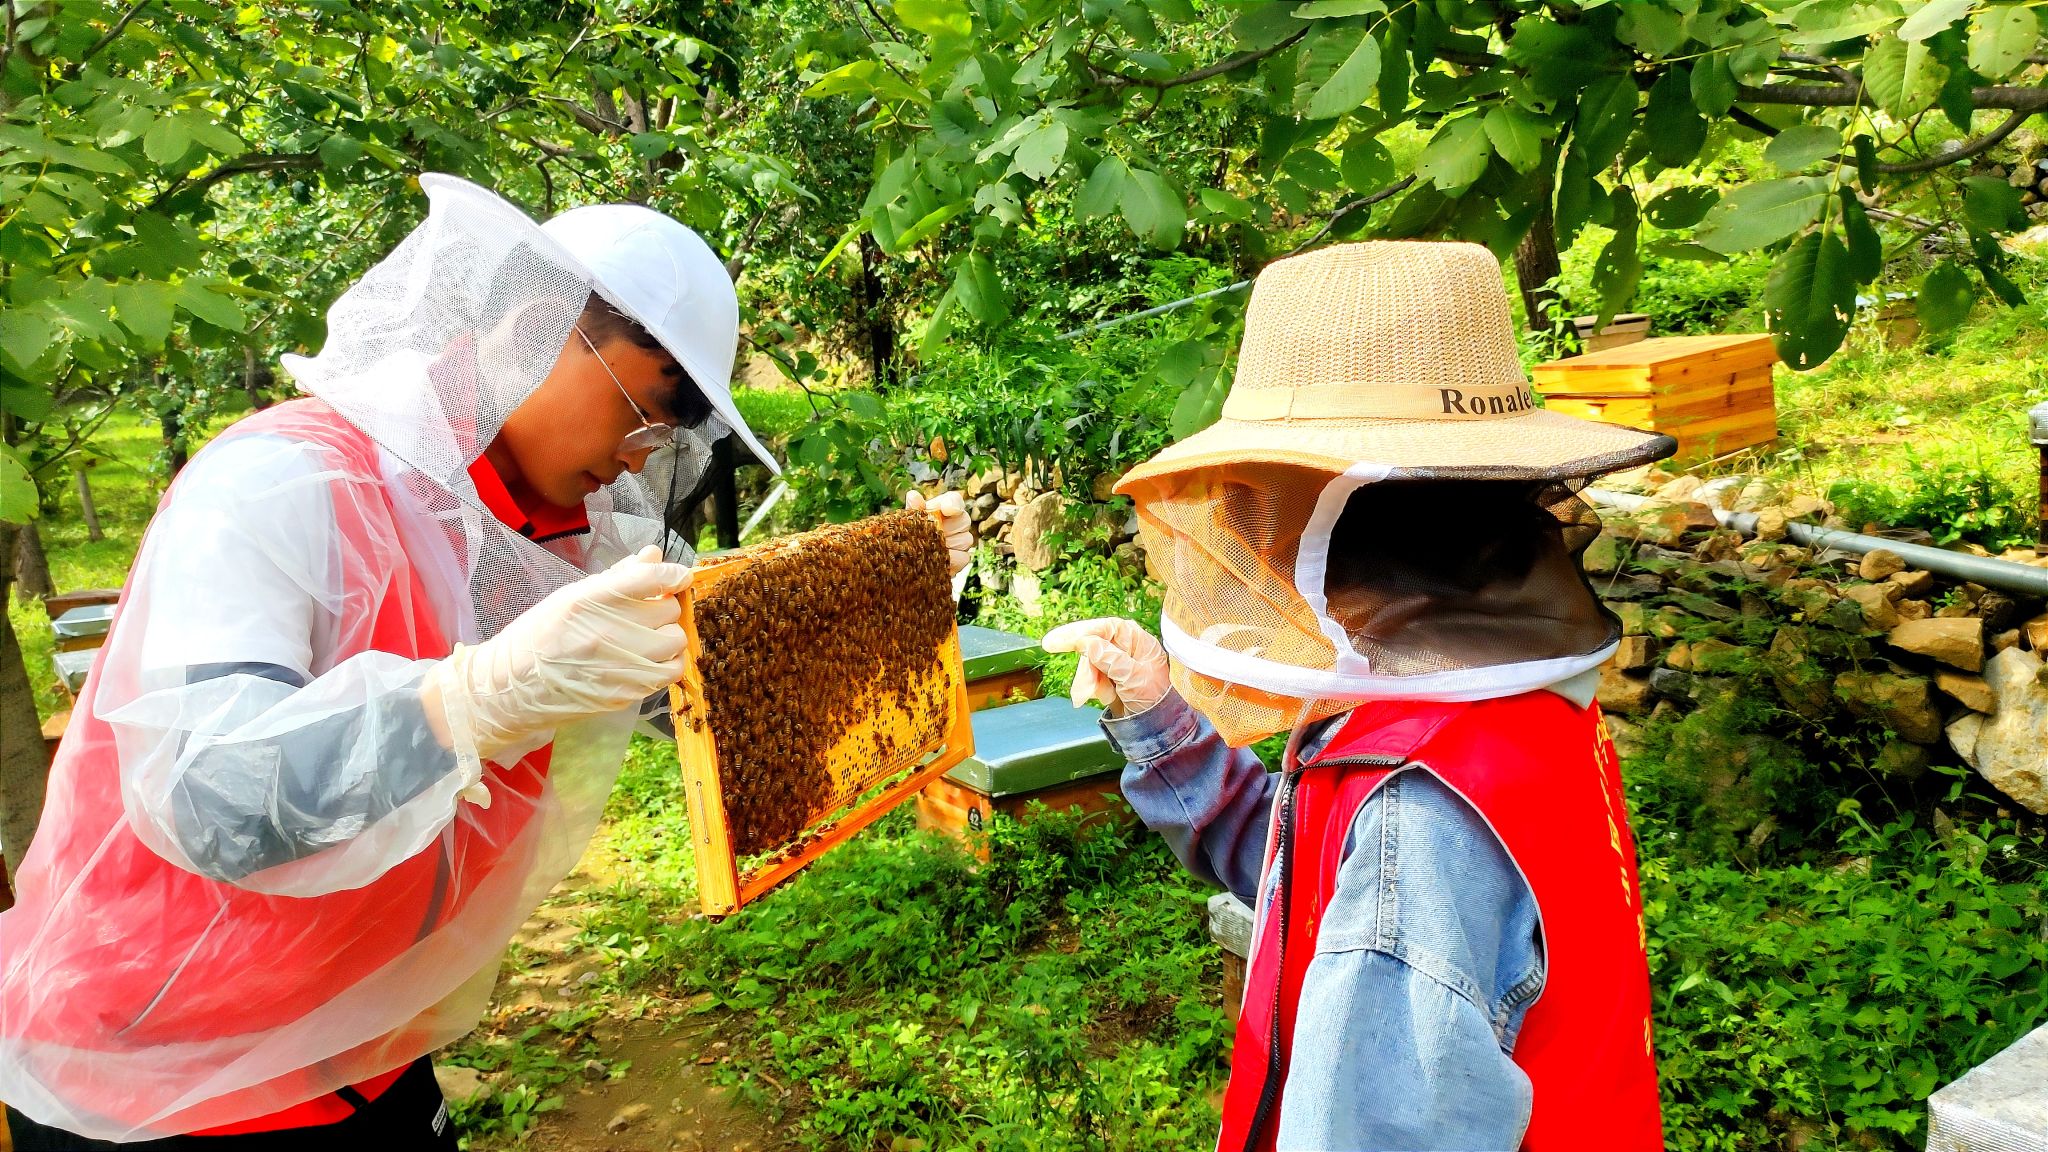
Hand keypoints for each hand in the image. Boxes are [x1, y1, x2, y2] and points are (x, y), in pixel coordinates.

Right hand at [424, 546, 690, 793]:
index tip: (679, 576)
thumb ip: (617, 577)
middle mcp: (607, 631)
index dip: (672, 574)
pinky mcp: (627, 692)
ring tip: (651, 636)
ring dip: (669, 634)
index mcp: (587, 600)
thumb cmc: (539, 636)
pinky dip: (669, 662)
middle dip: (663, 607)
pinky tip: (652, 659)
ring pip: (676, 640)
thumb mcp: (570, 597)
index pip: (649, 578)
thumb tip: (654, 554)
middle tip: (648, 612)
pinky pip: (670, 671)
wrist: (511, 689)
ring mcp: (618, 665)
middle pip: (668, 609)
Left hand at [906, 489, 972, 577]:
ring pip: (965, 540)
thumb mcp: (910, 521)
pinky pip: (962, 557)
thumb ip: (913, 509)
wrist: (910, 558)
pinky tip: (936, 561)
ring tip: (930, 549)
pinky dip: (950, 560)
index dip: (953, 504)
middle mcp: (957, 522)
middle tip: (931, 535)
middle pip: (964, 521)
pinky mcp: (961, 558)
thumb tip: (913, 495)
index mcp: (944, 507)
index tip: (947, 509)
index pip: (955, 500)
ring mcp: (961, 540)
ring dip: (947, 545)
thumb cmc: (911, 533)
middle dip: (948, 528)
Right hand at [1040, 617, 1169, 716]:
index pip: (1105, 628)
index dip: (1079, 632)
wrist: (1157, 726)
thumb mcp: (1134, 678)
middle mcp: (1125, 647)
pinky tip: (1106, 697)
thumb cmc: (1155, 699)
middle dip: (1087, 668)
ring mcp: (1115, 662)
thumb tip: (1088, 643)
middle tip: (1077, 683)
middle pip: (1092, 646)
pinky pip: (1090, 678)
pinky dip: (1093, 688)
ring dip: (1089, 681)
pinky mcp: (1107, 677)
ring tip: (1099, 696)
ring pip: (1088, 664)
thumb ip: (1111, 659)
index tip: (1057, 640)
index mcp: (1137, 640)